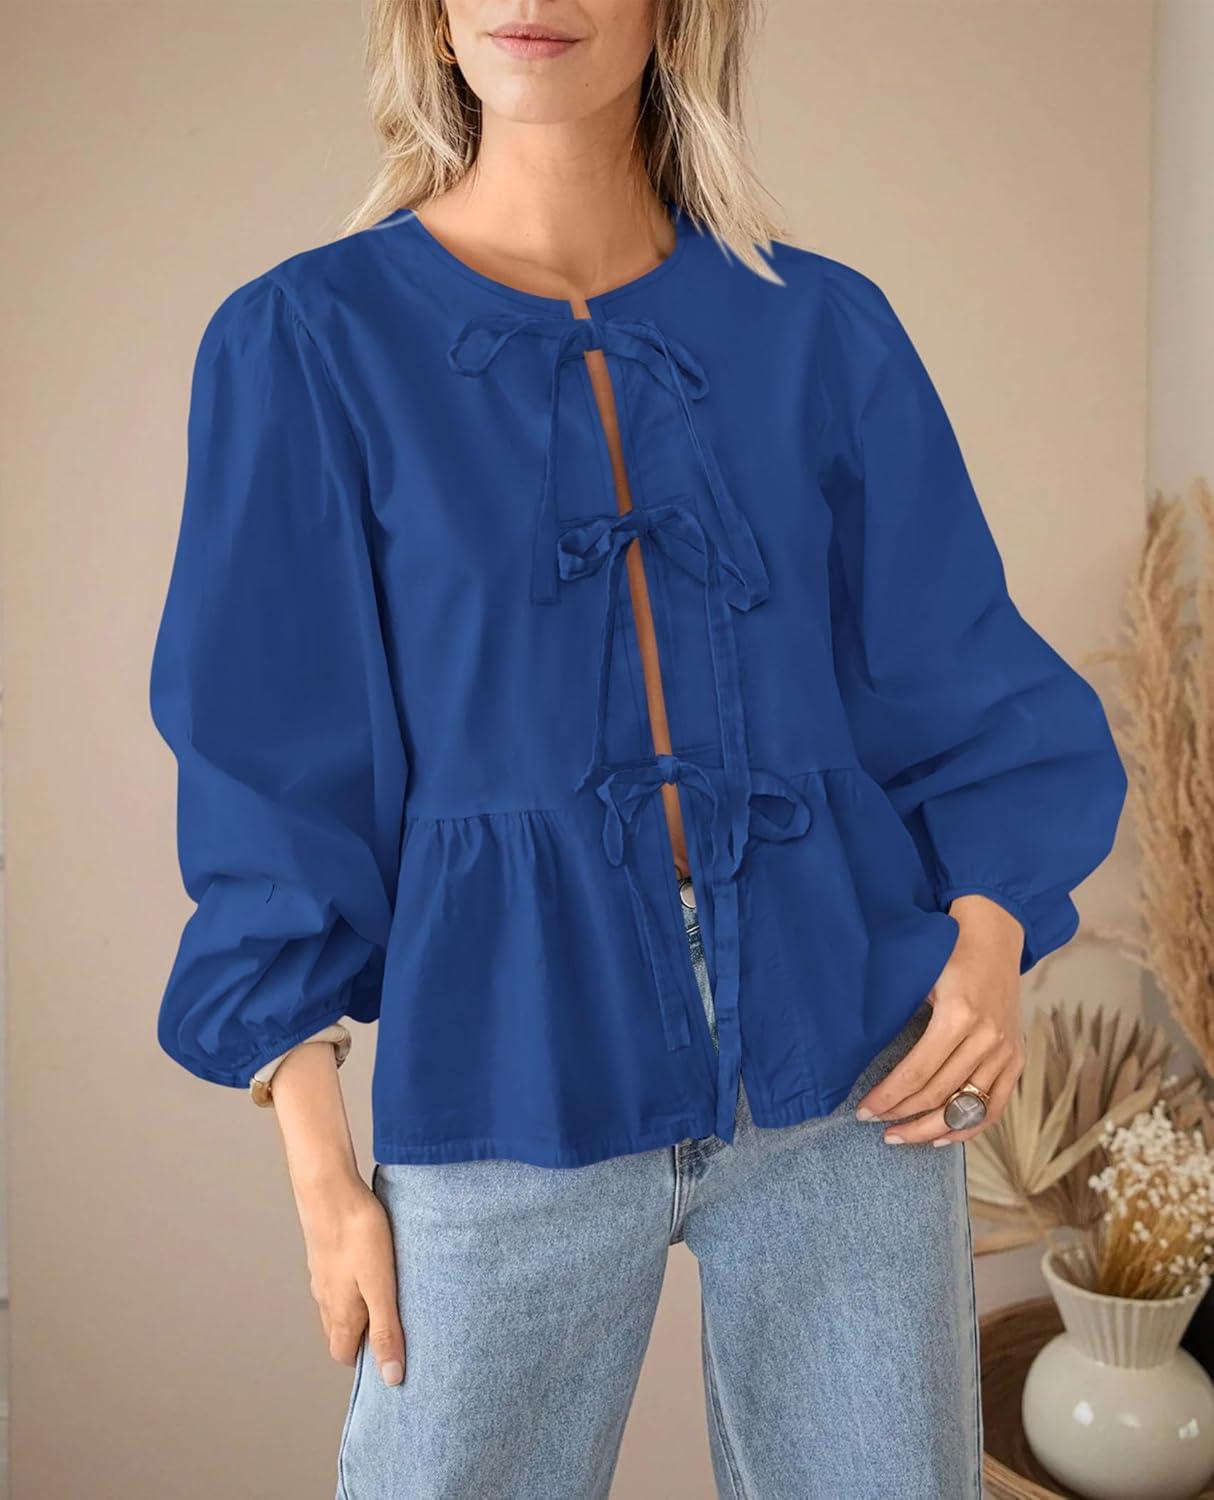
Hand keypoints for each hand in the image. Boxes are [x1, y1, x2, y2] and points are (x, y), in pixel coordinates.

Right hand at [267, 1039, 405, 1385]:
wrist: (330, 1189)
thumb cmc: (359, 1236)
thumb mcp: (381, 1287)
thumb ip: (388, 1331)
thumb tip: (391, 1378)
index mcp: (341, 1314)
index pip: (345, 1355)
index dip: (366, 1360)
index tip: (391, 1355)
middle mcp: (326, 1299)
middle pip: (340, 1333)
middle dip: (362, 1338)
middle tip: (393, 1329)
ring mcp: (321, 1275)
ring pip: (337, 1306)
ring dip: (357, 1311)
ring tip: (386, 1300)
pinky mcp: (324, 1254)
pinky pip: (336, 1281)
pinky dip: (351, 1285)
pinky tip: (368, 1268)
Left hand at [852, 893, 1025, 1146]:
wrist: (994, 938)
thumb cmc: (948, 953)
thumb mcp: (919, 975)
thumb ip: (898, 1013)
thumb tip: (861, 1054)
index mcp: (959, 1016)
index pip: (917, 1072)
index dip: (889, 1097)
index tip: (864, 1111)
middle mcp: (987, 1038)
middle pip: (940, 1094)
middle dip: (903, 1116)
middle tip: (876, 1126)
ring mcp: (1005, 1052)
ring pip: (966, 1107)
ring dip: (930, 1129)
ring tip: (901, 1137)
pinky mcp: (1016, 1060)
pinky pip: (994, 1106)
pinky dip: (969, 1128)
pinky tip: (942, 1138)